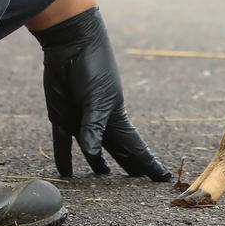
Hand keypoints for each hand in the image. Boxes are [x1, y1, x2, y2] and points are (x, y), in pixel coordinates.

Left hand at [35, 7, 170, 180]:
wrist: (70, 42)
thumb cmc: (92, 65)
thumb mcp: (96, 97)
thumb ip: (93, 126)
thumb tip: (92, 154)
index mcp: (117, 115)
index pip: (136, 146)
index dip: (148, 163)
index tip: (163, 178)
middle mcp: (101, 120)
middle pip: (117, 149)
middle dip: (128, 165)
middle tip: (137, 183)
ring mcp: (80, 119)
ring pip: (91, 148)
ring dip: (96, 164)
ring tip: (102, 179)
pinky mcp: (61, 115)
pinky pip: (63, 141)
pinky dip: (64, 157)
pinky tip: (65, 171)